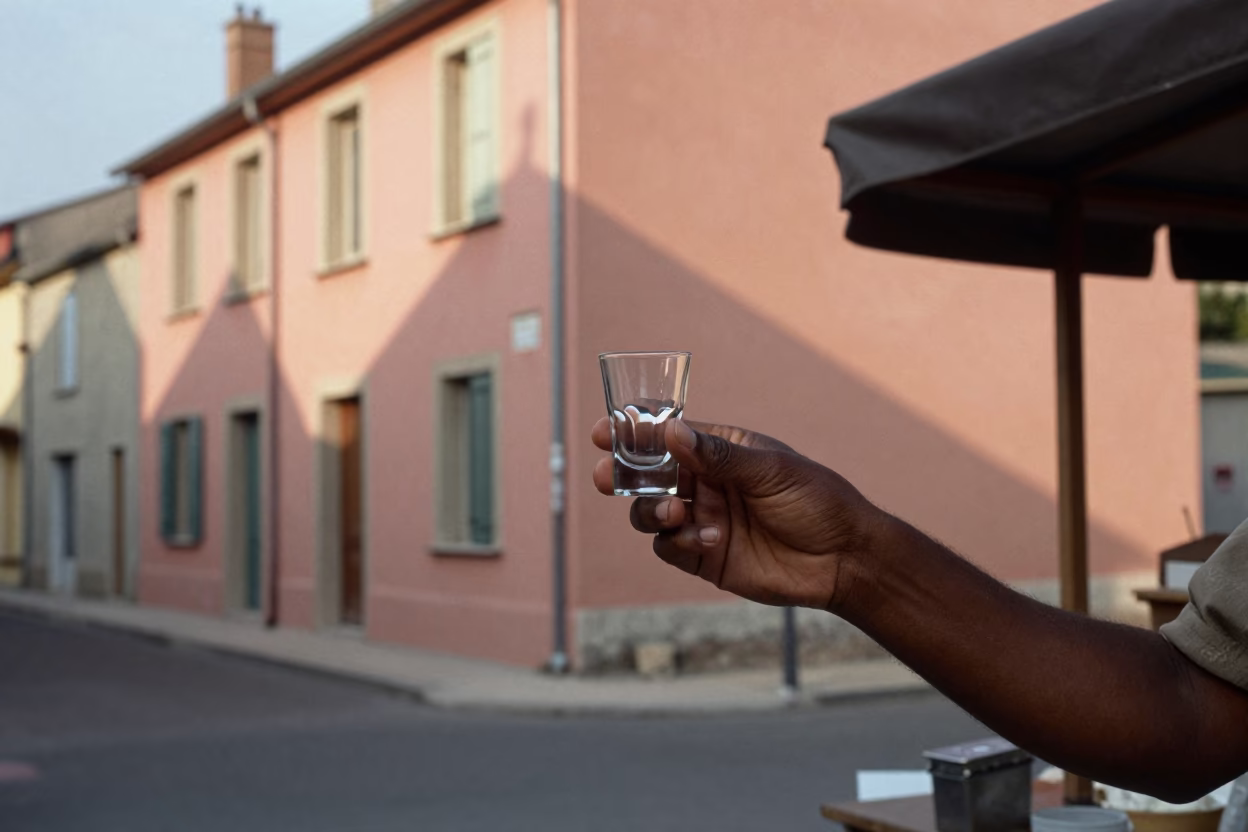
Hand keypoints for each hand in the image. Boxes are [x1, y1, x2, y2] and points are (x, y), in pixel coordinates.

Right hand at [591, 417, 885, 611]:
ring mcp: (701, 519)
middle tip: (607, 477)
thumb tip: (671, 431)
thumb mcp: (770, 469)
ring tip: (676, 511)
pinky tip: (707, 540)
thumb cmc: (816, 500)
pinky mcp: (703, 557)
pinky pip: (669, 547)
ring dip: (650, 509)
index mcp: (719, 450)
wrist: (844, 558)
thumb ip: (718, 455)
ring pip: (649, 511)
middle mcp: (704, 483)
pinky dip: (676, 542)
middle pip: (647, 475)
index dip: (633, 433)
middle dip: (622, 475)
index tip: (605, 432)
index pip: (667, 435)